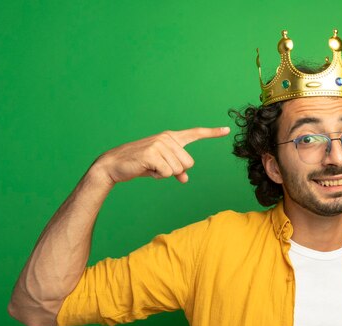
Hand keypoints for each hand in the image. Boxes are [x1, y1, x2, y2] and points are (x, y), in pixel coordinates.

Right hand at [94, 126, 229, 184]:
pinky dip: (158, 176)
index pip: (195, 133)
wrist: (114, 165)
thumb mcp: (161, 167)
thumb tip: (185, 178)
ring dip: (165, 174)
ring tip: (151, 167)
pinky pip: (168, 173)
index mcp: (171, 137)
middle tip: (158, 167)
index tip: (227, 130)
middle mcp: (167, 138)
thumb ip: (176, 170)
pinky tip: (147, 169)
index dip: (212, 133)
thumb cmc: (140, 164)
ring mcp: (160, 144)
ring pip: (178, 170)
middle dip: (176, 171)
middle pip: (189, 163)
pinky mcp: (152, 153)